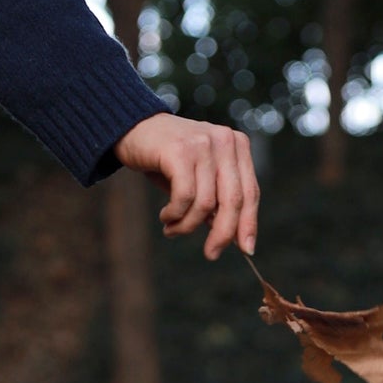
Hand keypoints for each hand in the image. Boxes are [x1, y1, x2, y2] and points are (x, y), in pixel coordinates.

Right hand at [110, 112, 259, 258]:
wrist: (133, 128)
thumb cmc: (168, 158)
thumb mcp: (200, 178)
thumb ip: (218, 200)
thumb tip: (235, 238)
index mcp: (237, 145)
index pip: (250, 192)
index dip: (248, 224)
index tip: (246, 250)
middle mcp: (224, 141)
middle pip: (233, 200)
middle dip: (223, 234)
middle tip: (211, 254)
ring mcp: (203, 144)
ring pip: (206, 204)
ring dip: (187, 225)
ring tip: (172, 229)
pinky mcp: (180, 151)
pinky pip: (185, 197)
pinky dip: (175, 214)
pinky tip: (165, 217)